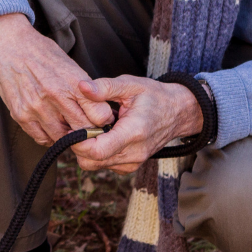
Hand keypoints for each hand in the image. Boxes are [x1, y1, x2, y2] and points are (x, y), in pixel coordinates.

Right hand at [0, 13, 114, 145]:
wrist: (9, 43)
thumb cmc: (42, 52)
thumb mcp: (70, 65)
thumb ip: (84, 90)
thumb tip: (98, 112)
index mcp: (73, 82)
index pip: (100, 116)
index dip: (103, 120)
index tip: (99, 119)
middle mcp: (55, 96)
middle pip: (82, 130)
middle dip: (87, 131)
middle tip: (85, 127)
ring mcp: (36, 107)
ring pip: (61, 138)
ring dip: (66, 135)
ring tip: (66, 125)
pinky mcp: (20, 114)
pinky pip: (41, 138)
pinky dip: (48, 136)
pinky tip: (50, 126)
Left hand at [68, 75, 203, 173]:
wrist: (178, 113)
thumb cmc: (154, 96)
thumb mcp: (131, 84)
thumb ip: (105, 87)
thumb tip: (81, 87)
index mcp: (133, 132)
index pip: (96, 151)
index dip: (77, 141)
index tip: (73, 126)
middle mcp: (134, 153)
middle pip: (91, 161)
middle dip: (78, 145)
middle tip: (82, 124)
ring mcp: (133, 163)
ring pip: (94, 165)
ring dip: (87, 149)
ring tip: (96, 128)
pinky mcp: (130, 167)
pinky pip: (104, 165)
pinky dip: (97, 153)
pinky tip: (104, 136)